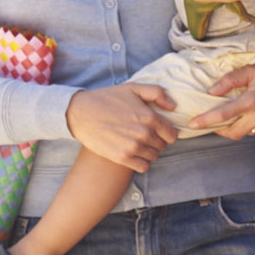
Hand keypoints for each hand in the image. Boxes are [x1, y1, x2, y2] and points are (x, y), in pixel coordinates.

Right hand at [64, 84, 178, 171]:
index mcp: (150, 117)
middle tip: (144, 136)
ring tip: (137, 144)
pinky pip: (143, 167)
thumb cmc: (107, 99)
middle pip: (163, 146)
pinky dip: (141, 162)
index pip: (172, 135)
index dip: (166, 133)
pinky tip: (133, 154)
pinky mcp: (122, 158)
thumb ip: (157, 93)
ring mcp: (133, 147)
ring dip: (148, 152)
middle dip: (157, 141)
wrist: (81, 113)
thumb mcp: (133, 88)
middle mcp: (144, 134)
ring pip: (154, 157)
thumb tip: (173, 107)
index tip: (158, 131)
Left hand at [196, 57, 254, 138]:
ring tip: (239, 114)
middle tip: (212, 123)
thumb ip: (230, 80)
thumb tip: (211, 91)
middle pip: (232, 133)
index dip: (205, 121)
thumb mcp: (252, 69)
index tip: (192, 124)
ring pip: (248, 132)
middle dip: (219, 130)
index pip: (222, 115)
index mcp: (252, 101)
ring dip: (240, 125)